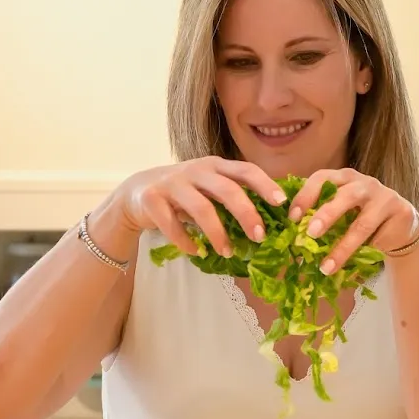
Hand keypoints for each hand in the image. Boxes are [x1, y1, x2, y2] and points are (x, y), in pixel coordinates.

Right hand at [109, 157, 287, 257]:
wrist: (136, 193)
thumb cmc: (183, 193)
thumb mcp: (209, 188)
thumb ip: (232, 196)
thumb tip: (270, 219)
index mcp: (215, 166)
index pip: (245, 170)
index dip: (265, 184)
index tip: (282, 203)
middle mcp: (196, 170)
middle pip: (227, 189)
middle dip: (246, 214)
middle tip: (259, 236)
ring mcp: (172, 183)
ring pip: (201, 208)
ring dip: (217, 233)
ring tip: (227, 252)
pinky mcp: (152, 199)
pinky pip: (172, 224)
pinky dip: (186, 241)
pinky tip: (196, 252)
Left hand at [288, 168, 418, 273]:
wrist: (400, 225)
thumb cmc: (361, 217)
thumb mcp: (340, 211)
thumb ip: (319, 215)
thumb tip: (288, 235)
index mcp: (344, 178)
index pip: (322, 178)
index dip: (306, 196)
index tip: (292, 218)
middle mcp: (364, 183)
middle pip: (345, 196)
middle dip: (326, 214)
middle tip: (310, 233)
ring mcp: (385, 197)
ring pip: (362, 224)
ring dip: (343, 248)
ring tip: (326, 267)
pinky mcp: (401, 212)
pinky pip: (379, 238)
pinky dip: (364, 254)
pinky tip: (353, 267)